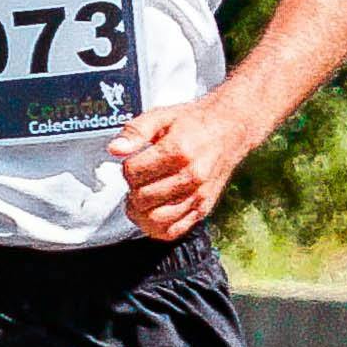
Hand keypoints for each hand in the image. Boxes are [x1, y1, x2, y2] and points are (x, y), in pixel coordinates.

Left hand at [112, 85, 267, 241]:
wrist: (230, 128)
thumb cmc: (195, 123)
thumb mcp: (161, 116)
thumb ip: (135, 131)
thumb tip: (115, 148)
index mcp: (178, 150)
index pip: (134, 172)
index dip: (126, 168)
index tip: (132, 163)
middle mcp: (191, 176)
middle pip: (142, 197)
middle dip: (132, 190)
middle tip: (136, 182)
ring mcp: (199, 195)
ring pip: (156, 219)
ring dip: (140, 212)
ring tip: (139, 199)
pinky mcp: (204, 208)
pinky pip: (175, 231)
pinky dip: (157, 228)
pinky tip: (152, 214)